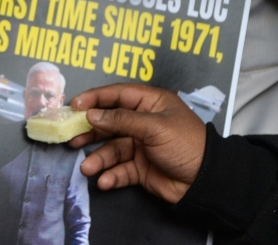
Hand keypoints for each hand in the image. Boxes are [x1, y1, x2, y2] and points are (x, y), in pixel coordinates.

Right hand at [69, 83, 205, 203]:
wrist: (207, 182)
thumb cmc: (185, 144)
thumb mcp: (154, 127)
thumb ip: (121, 120)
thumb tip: (91, 114)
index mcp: (150, 103)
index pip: (117, 94)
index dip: (95, 98)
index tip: (74, 105)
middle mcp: (142, 122)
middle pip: (109, 122)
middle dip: (90, 131)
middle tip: (70, 137)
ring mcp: (140, 146)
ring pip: (112, 149)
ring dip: (98, 158)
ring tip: (87, 168)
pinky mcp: (140, 168)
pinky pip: (120, 169)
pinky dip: (111, 175)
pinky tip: (104, 181)